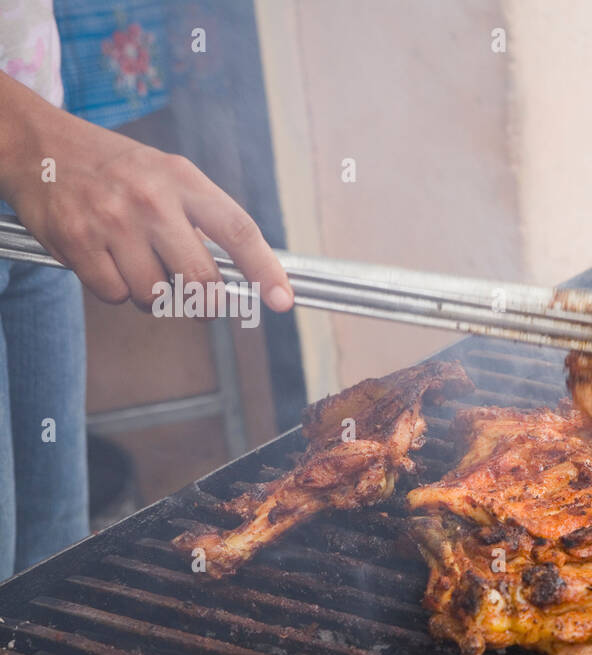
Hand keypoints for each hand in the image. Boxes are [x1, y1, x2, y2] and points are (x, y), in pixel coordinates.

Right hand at [0, 72, 292, 314]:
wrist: (37, 145)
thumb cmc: (116, 169)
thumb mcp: (167, 175)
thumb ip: (203, 220)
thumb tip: (244, 276)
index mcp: (183, 179)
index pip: (238, 230)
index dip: (266, 270)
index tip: (283, 300)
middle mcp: (151, 199)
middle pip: (201, 280)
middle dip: (205, 303)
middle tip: (199, 301)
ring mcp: (112, 221)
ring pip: (156, 296)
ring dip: (152, 295)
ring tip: (137, 263)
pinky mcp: (76, 241)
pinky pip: (114, 295)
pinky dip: (114, 289)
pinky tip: (105, 260)